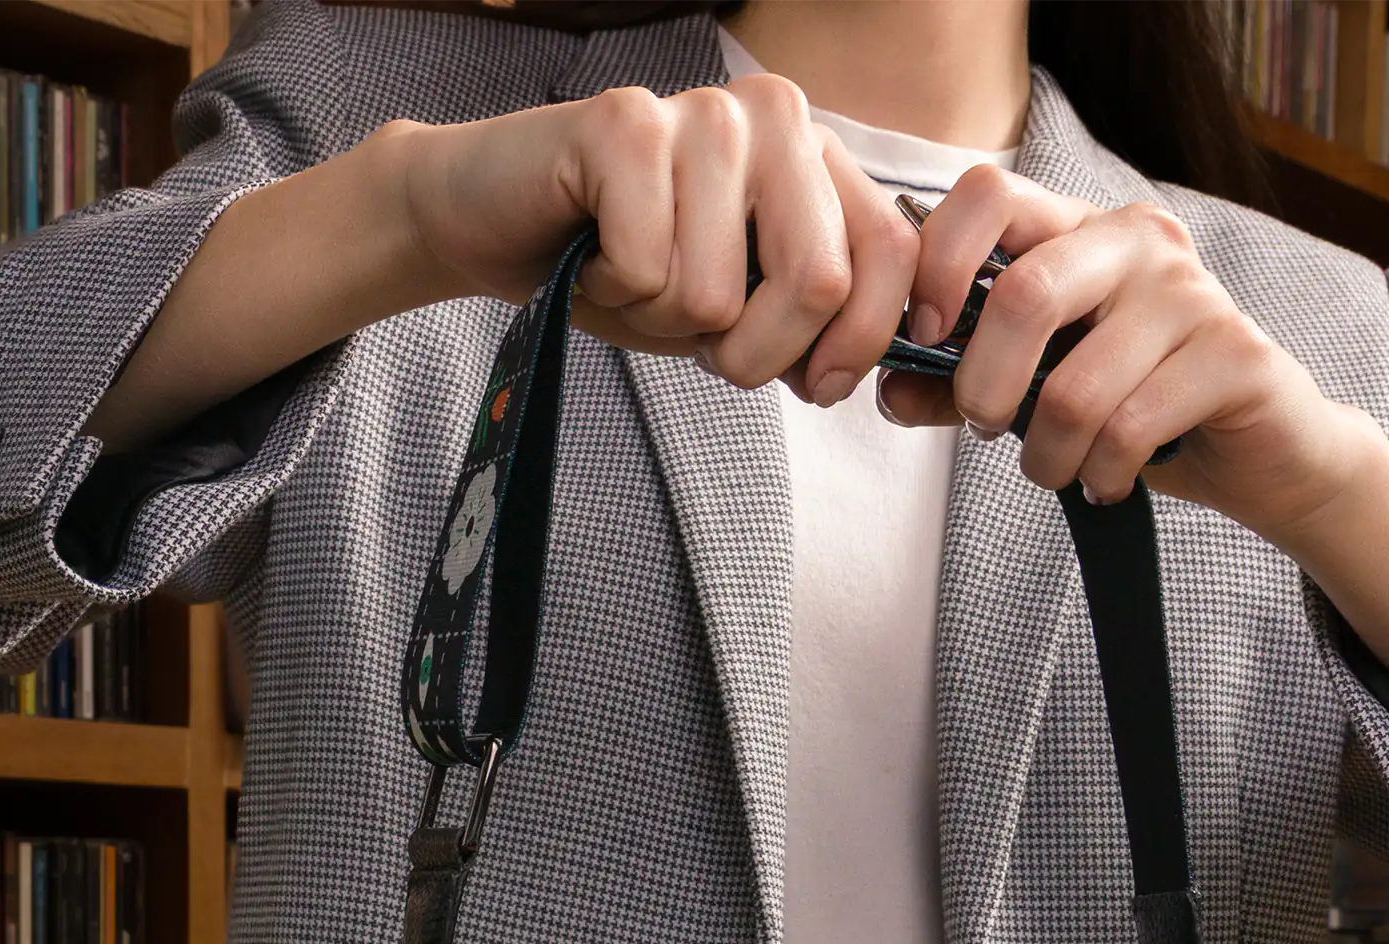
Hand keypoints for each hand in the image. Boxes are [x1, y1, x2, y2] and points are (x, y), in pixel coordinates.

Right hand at [395, 78, 917, 399]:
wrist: (498, 224)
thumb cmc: (624, 267)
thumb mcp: (737, 311)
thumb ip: (807, 326)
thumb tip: (843, 373)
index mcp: (817, 157)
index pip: (890, 255)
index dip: (860, 344)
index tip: (818, 386)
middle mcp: (774, 116)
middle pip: (817, 283)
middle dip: (755, 354)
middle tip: (704, 341)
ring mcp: (702, 112)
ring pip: (718, 293)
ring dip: (665, 321)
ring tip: (635, 277)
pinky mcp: (624, 123)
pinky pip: (649, 269)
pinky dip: (614, 292)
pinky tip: (595, 255)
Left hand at [875, 165, 1376, 546]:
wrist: (1265, 454)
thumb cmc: (1140, 412)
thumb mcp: (1036, 393)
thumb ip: (960, 385)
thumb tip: (887, 387)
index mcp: (1081, 229)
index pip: (988, 194)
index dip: (934, 265)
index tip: (920, 340)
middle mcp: (1138, 241)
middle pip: (1024, 294)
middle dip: (982, 386)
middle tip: (987, 428)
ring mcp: (1192, 293)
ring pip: (1074, 388)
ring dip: (1047, 457)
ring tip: (1059, 471)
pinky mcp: (1234, 354)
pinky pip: (1129, 429)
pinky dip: (1101, 475)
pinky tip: (1108, 482)